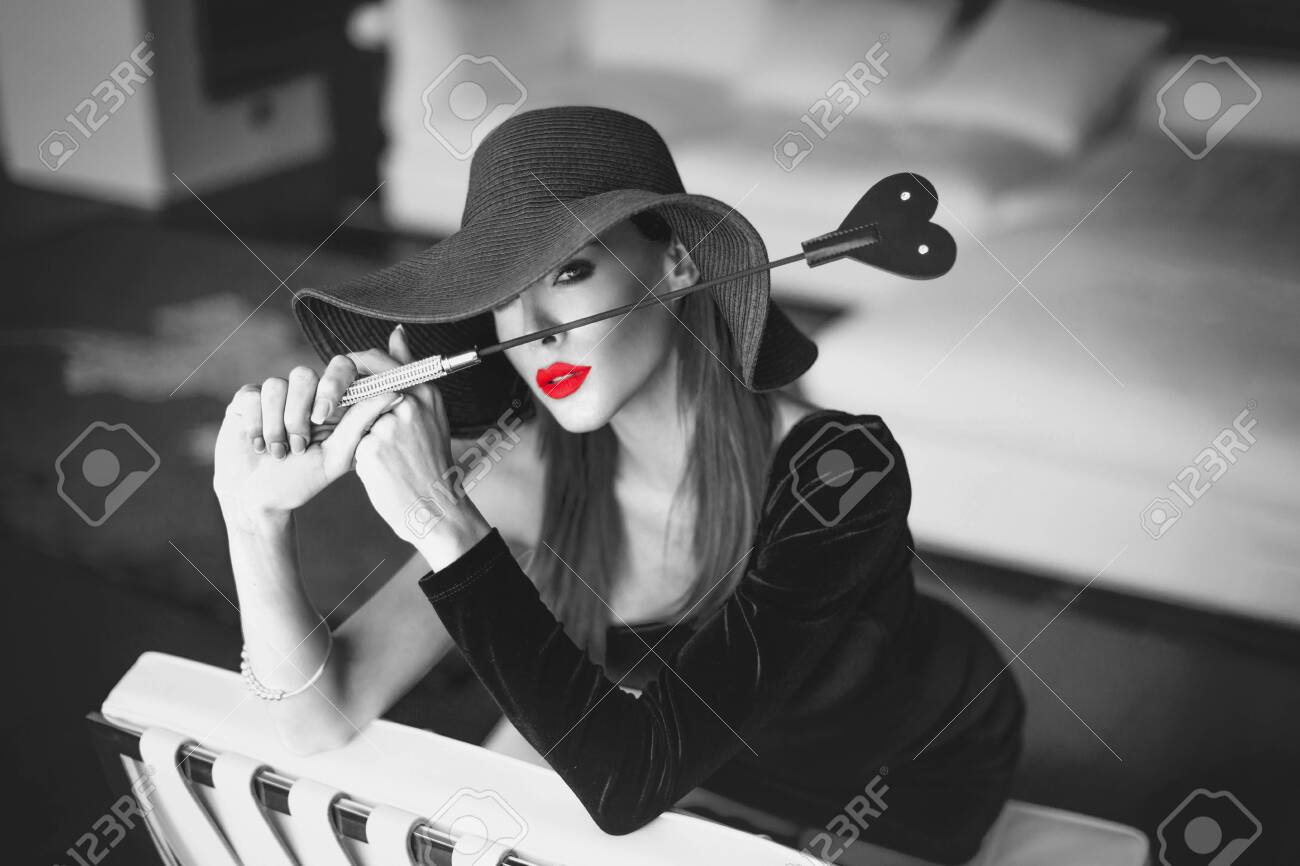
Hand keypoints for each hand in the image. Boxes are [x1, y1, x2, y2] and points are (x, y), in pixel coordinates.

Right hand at [212, 351, 401, 528]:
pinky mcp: (247, 400)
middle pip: (303, 374)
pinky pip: (252, 395)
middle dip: (298, 413)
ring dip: (276, 426)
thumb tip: (394, 392)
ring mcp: (275, 394)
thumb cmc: (302, 481)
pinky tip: (258, 446)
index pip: (340, 367)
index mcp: (331, 402)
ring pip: (276, 385)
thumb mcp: (337, 456)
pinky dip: (256, 425)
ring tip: (280, 453)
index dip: (333, 383)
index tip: (323, 415)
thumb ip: (362, 422)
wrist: (258, 499)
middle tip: (300, 444)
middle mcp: (304, 393)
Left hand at [352, 326, 489, 554]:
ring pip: (346, 414)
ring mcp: (390, 425)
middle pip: (353, 382)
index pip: (372, 358)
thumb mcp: (427, 413)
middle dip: (333, 395)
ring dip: (341, 428)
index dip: (347, 371)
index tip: (339, 388)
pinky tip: (365, 468)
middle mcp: (409, 403)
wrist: (433, 508)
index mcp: (423, 391)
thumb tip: (396, 333)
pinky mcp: (373, 449)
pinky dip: (348, 453)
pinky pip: (346, 442)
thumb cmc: (426, 461)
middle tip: (325, 414)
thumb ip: (407, 371)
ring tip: (361, 447)